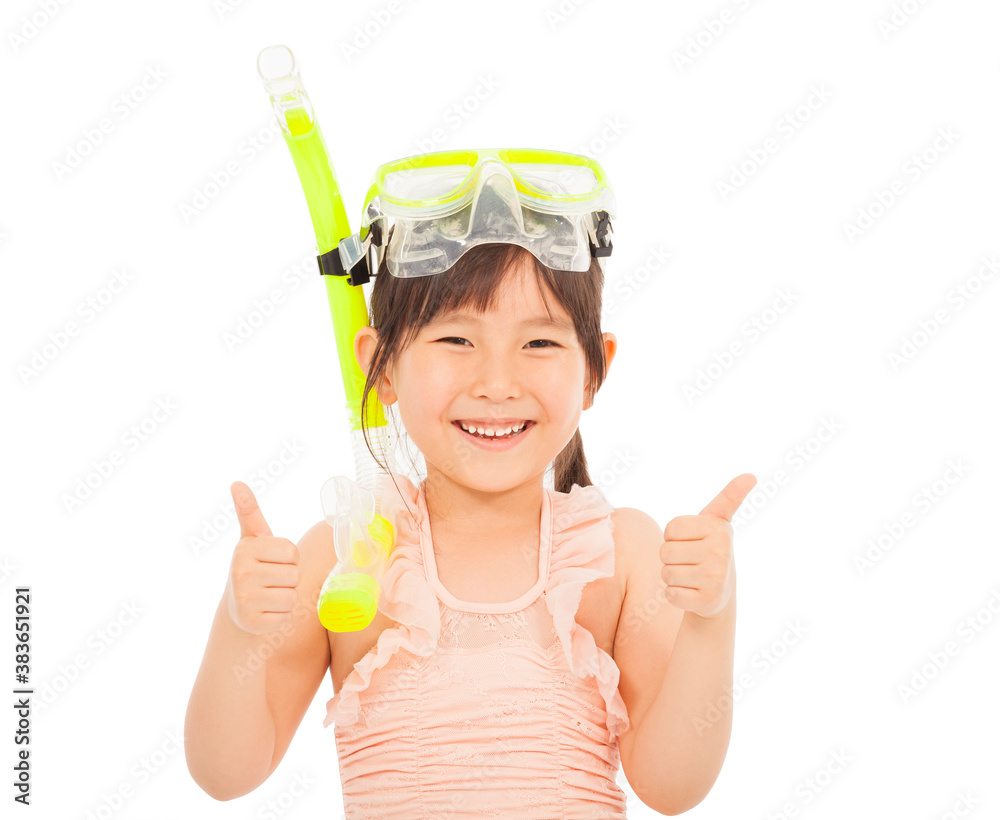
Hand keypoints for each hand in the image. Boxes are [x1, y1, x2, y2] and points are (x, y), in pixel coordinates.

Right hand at [226, 481, 301, 634]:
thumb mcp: (252, 538)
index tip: (272, 561)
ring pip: (292, 597)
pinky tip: (264, 611)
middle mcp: (241, 572)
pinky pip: (286, 617)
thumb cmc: (253, 566)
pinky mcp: (252, 622)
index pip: (292, 552)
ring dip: (285, 598)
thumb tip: (237, 482)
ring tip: (267, 595)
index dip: (289, 559)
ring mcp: (245, 598)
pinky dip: (280, 616)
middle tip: (269, 580)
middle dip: (288, 579)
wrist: (236, 606)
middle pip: (294, 575)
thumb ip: (249, 511)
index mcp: (245, 548)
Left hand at [660, 473, 756, 619]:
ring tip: (692, 577)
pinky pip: (671, 594)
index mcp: (719, 529)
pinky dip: (675, 595)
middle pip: (665, 552)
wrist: (720, 593)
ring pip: (666, 574)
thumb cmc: (711, 549)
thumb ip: (729, 497)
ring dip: (673, 577)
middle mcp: (721, 552)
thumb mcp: (717, 521)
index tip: (692, 542)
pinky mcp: (708, 601)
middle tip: (691, 562)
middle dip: (672, 559)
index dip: (674, 538)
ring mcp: (716, 578)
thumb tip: (750, 475)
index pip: (670, 529)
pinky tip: (692, 593)